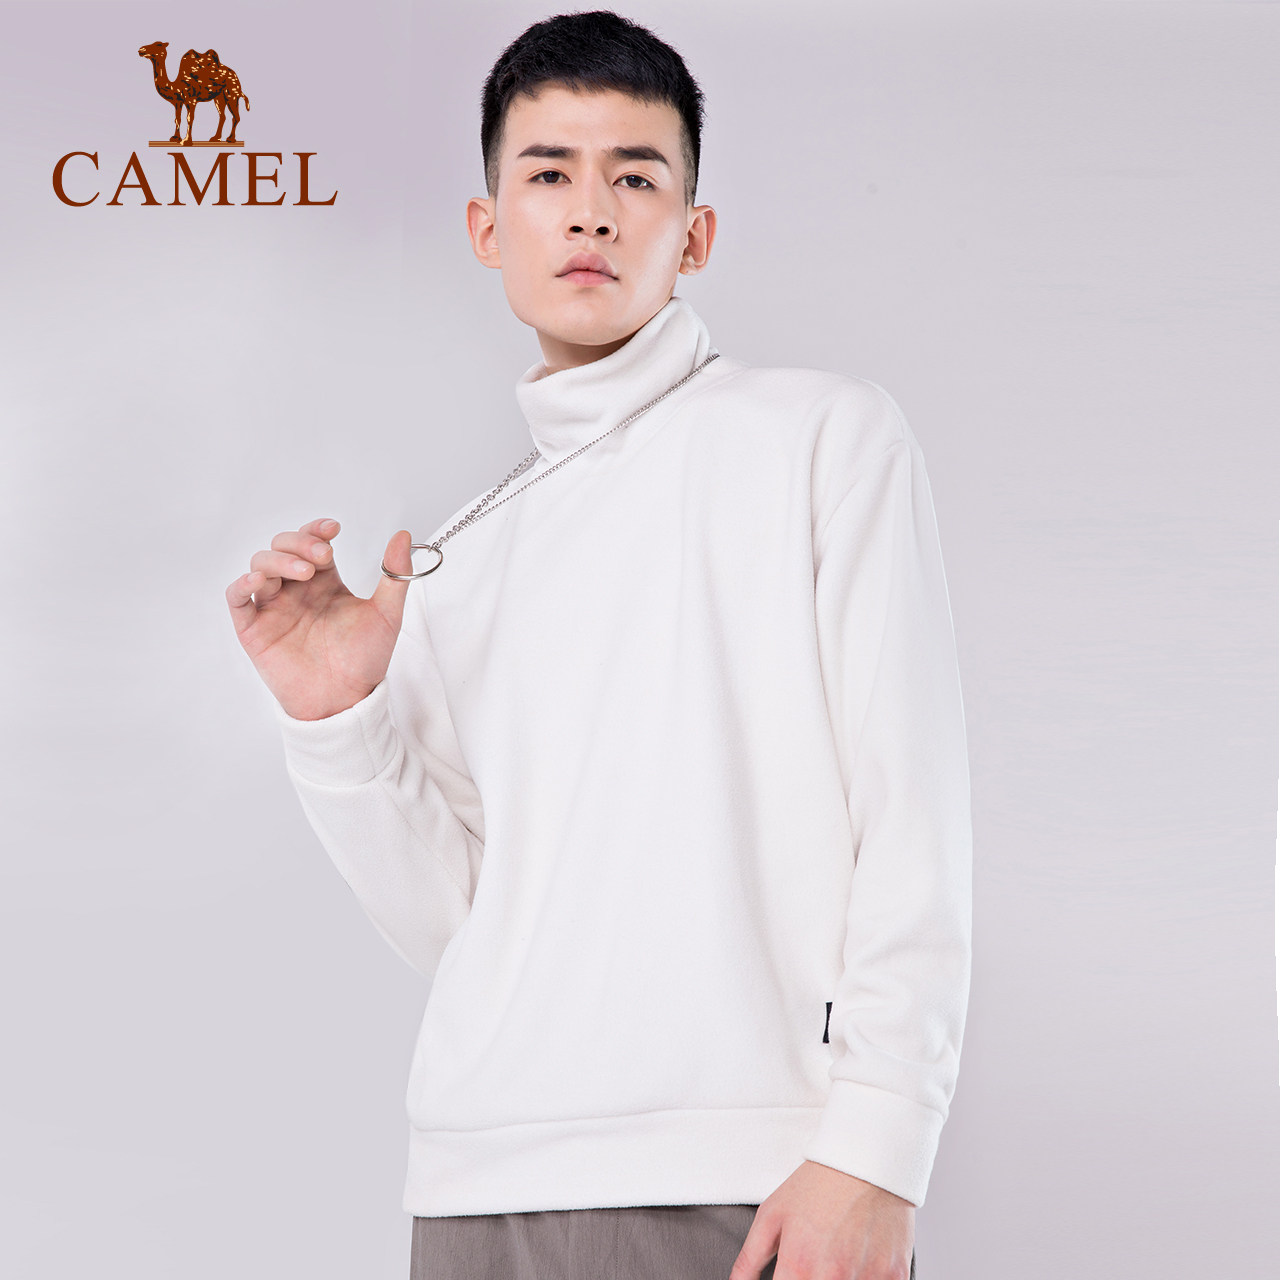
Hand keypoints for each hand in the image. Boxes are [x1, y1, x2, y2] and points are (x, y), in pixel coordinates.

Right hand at [225, 518, 413, 719]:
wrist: (347, 701)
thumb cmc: (365, 661)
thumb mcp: (387, 614)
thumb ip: (395, 575)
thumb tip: (403, 534)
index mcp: (324, 582)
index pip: (311, 542)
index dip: (316, 530)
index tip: (333, 529)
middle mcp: (295, 591)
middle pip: (282, 547)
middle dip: (299, 543)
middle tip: (322, 557)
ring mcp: (273, 608)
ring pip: (260, 565)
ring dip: (278, 560)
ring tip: (304, 573)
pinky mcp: (254, 630)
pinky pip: (237, 599)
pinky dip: (241, 584)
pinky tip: (259, 581)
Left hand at [729, 1161, 914, 1279]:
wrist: (866, 1158)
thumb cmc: (817, 1185)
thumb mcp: (772, 1215)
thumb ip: (749, 1260)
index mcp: (799, 1265)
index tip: (786, 1279)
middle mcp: (833, 1277)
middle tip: (811, 1264)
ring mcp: (867, 1278)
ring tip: (834, 1259)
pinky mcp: (895, 1276)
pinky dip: (865, 1279)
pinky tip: (857, 1262)